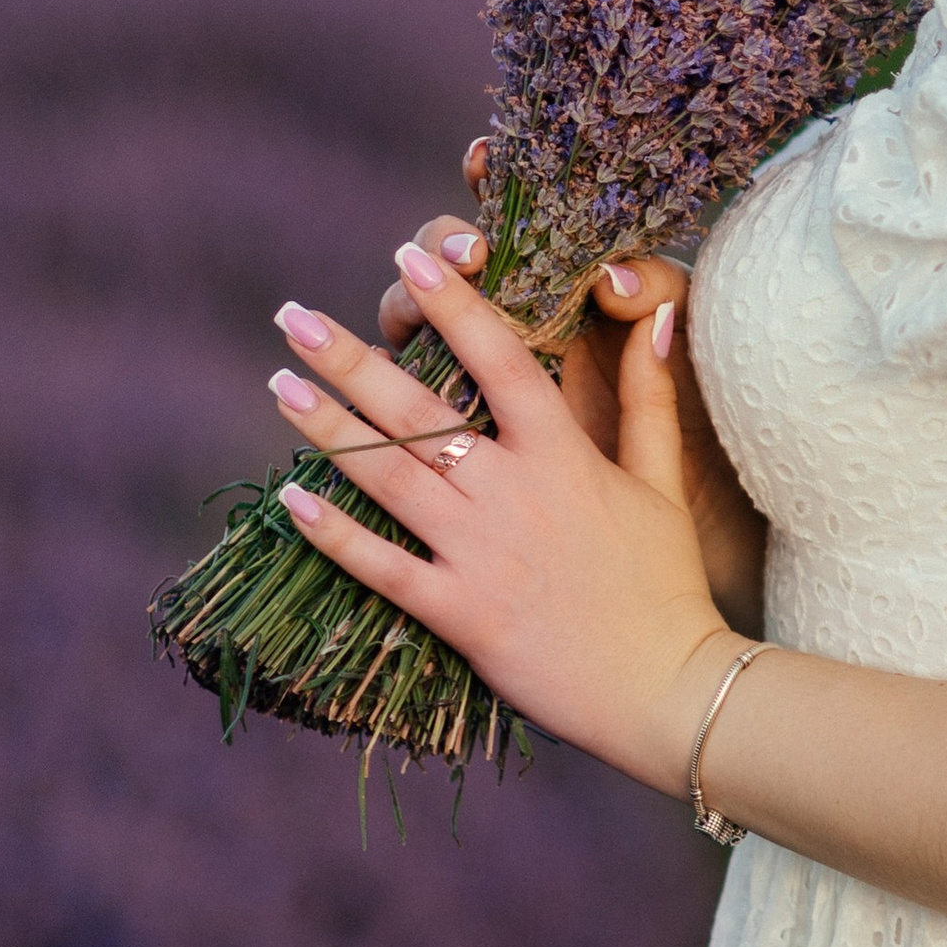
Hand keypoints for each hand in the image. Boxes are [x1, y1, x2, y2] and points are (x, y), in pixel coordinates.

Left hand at [274, 241, 734, 796]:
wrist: (665, 689)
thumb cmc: (666, 583)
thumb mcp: (662, 481)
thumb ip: (650, 394)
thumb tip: (656, 312)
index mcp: (562, 454)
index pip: (499, 358)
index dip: (451, 304)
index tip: (407, 257)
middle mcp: (512, 493)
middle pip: (418, 412)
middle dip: (349, 358)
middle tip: (292, 316)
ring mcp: (480, 553)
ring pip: (387, 478)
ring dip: (327, 428)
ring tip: (279, 384)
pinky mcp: (458, 613)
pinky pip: (381, 566)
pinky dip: (333, 532)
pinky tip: (291, 496)